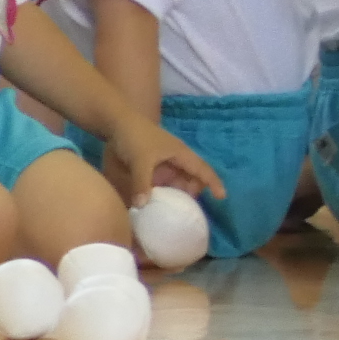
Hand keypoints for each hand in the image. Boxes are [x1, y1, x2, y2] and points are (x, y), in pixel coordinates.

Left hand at [109, 119, 226, 204]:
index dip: (213, 182)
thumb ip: (141, 182)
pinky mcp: (151, 171)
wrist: (116, 125)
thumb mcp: (140, 159)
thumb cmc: (135, 138)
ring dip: (176, 197)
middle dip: (193, 196)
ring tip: (174, 215)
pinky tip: (156, 207)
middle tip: (188, 214)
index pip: (202, 170)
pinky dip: (161, 196)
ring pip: (176, 185)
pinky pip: (160, 186)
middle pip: (191, 180)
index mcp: (181, 155)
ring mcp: (163, 166)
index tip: (222, 197)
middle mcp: (175, 162)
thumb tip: (143, 207)